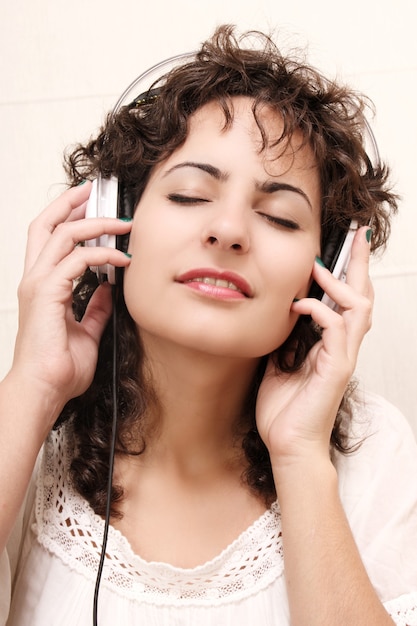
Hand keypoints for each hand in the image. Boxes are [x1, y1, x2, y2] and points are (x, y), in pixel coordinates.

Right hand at [10, 182, 131, 425]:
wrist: (45, 390)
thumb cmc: (59, 367)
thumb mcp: (86, 330)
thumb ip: (95, 308)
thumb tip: (108, 289)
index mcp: (43, 286)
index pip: (49, 238)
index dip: (66, 215)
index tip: (90, 204)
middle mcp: (36, 279)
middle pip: (46, 223)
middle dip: (71, 202)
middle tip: (95, 190)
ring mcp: (38, 284)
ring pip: (62, 233)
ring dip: (95, 223)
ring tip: (122, 224)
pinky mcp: (48, 293)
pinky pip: (77, 259)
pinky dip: (102, 254)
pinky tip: (122, 259)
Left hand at [256, 226, 372, 466]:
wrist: (288, 446)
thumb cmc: (283, 411)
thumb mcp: (277, 364)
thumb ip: (283, 340)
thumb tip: (275, 314)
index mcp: (329, 344)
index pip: (347, 300)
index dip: (348, 272)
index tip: (343, 244)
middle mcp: (342, 347)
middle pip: (363, 296)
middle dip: (359, 263)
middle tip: (355, 235)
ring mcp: (342, 357)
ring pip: (359, 308)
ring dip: (340, 282)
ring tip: (320, 265)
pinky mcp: (336, 369)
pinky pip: (336, 329)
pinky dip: (320, 311)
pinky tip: (300, 305)